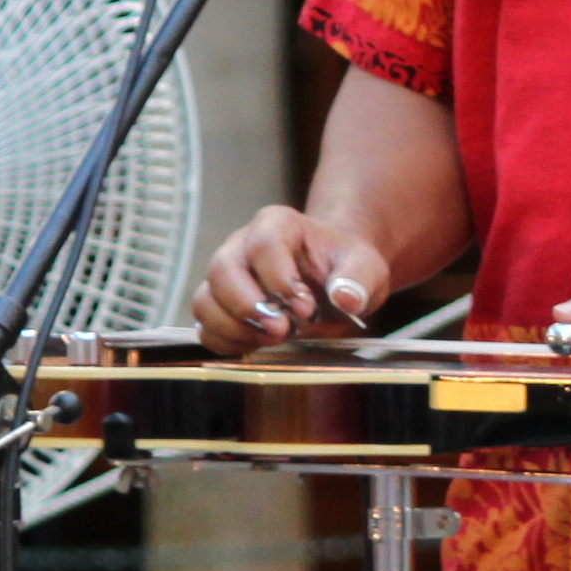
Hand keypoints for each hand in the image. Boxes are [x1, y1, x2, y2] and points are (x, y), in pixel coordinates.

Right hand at [192, 206, 386, 340]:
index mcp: (277, 224)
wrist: (333, 280)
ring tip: (272, 339)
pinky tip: (258, 346)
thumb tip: (346, 298)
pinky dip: (227, 342)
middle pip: (222, 270)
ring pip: (205, 300)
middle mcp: (242, 245)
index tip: (306, 308)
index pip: (263, 245)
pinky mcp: (220, 306)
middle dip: (248, 306)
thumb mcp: (365, 267)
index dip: (280, 280)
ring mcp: (225, 276)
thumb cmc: (345, 267)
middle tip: (281, 331)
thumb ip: (358, 278)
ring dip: (234, 328)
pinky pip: (205, 327)